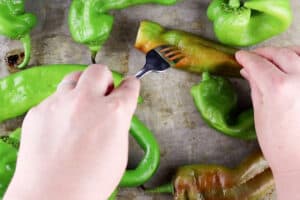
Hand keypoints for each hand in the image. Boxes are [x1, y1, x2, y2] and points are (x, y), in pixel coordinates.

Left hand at [4, 64, 139, 199]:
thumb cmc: (88, 182)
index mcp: (114, 112)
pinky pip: (54, 99)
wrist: (52, 196)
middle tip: (103, 93)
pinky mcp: (40, 110)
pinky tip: (60, 125)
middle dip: (105, 79)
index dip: (131, 85)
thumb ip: (118, 125)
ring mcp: (61, 103)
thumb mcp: (119, 153)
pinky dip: (61, 107)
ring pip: (73, 78)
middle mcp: (87, 102)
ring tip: (80, 105)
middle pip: (99, 71)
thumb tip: (114, 115)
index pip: (129, 86)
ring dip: (81, 88)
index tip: (128, 85)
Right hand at [236, 47, 299, 199]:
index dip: (247, 58)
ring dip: (285, 52)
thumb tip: (248, 70)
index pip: (259, 64)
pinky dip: (299, 59)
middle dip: (265, 53)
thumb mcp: (260, 112)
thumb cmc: (277, 143)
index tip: (240, 56)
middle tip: (254, 56)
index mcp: (279, 88)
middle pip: (281, 54)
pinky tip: (293, 63)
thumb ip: (256, 86)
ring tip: (274, 57)